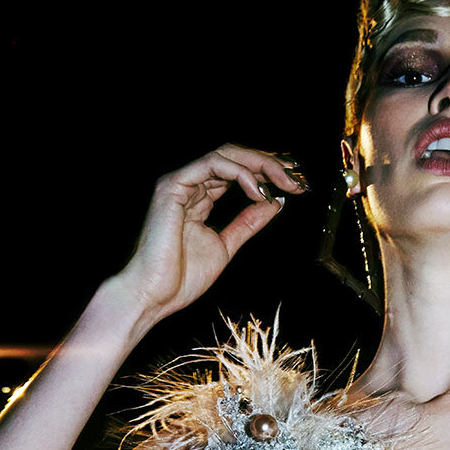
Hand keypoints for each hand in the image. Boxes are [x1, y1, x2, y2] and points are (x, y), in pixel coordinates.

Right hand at [115, 143, 306, 321]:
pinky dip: (240, 174)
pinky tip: (258, 191)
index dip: (267, 173)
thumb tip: (273, 203)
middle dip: (269, 164)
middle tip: (296, 179)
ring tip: (283, 182)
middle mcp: (189, 185)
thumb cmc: (180, 277)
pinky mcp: (172, 186)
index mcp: (199, 198)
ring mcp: (180, 183)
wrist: (154, 295)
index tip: (295, 185)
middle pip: (234, 157)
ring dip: (260, 165)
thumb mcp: (226, 246)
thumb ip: (247, 223)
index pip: (237, 172)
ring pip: (225, 155)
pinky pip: (212, 165)